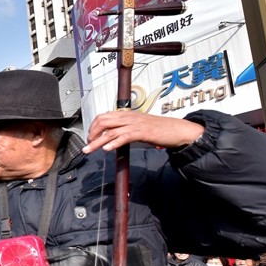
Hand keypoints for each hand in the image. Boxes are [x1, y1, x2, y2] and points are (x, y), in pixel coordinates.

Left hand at [82, 110, 203, 153]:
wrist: (177, 129)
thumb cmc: (159, 129)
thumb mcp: (138, 127)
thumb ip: (125, 130)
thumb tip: (112, 138)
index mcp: (127, 115)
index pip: (103, 116)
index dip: (93, 127)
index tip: (89, 137)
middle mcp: (128, 117)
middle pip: (103, 122)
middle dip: (92, 133)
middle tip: (87, 144)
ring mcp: (135, 124)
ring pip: (110, 131)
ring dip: (97, 142)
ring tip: (89, 149)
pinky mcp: (142, 132)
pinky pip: (124, 136)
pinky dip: (114, 143)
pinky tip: (107, 149)